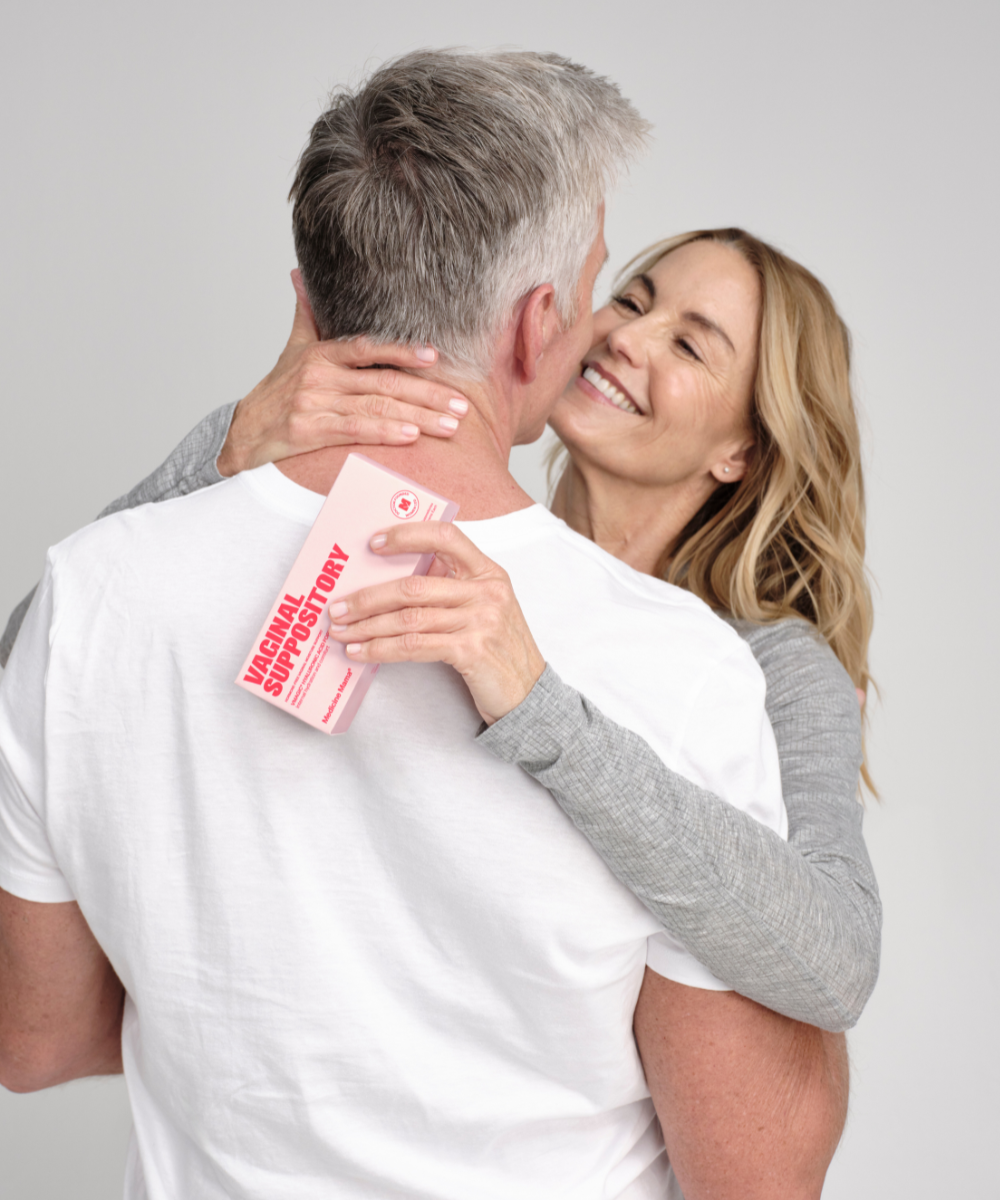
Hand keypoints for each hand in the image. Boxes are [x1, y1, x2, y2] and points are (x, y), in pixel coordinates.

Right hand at [216, 270, 470, 475]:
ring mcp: (314, 403)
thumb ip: (307, 315)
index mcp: (321, 354)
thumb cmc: (277, 392)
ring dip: (418, 418)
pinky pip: (355, 431)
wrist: (242, 432)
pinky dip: (385, 433)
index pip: (368, 348)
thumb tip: (300, 275)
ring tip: (450, 426)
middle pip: (383, 383)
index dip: (403, 351)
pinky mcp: (308, 431)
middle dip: (428, 395)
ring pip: (376, 409)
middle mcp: (319, 376)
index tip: (436, 357)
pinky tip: (412, 437)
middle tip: (462, 406)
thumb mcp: (293, 350)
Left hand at [326, 523, 545, 724]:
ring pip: (408, 618)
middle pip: (414, 586)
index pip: (445, 537)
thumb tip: (388, 586)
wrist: (529, 694)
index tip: (372, 543)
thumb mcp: (484, 608)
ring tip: (341, 633)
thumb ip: (450, 590)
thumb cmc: (498, 649)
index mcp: (488, 572)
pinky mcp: (471, 650)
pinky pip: (414, 646)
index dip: (406, 535)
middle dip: (367, 598)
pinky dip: (382, 649)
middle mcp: (486, 591)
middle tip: (336, 608)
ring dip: (367, 626)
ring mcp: (480, 620)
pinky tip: (363, 652)